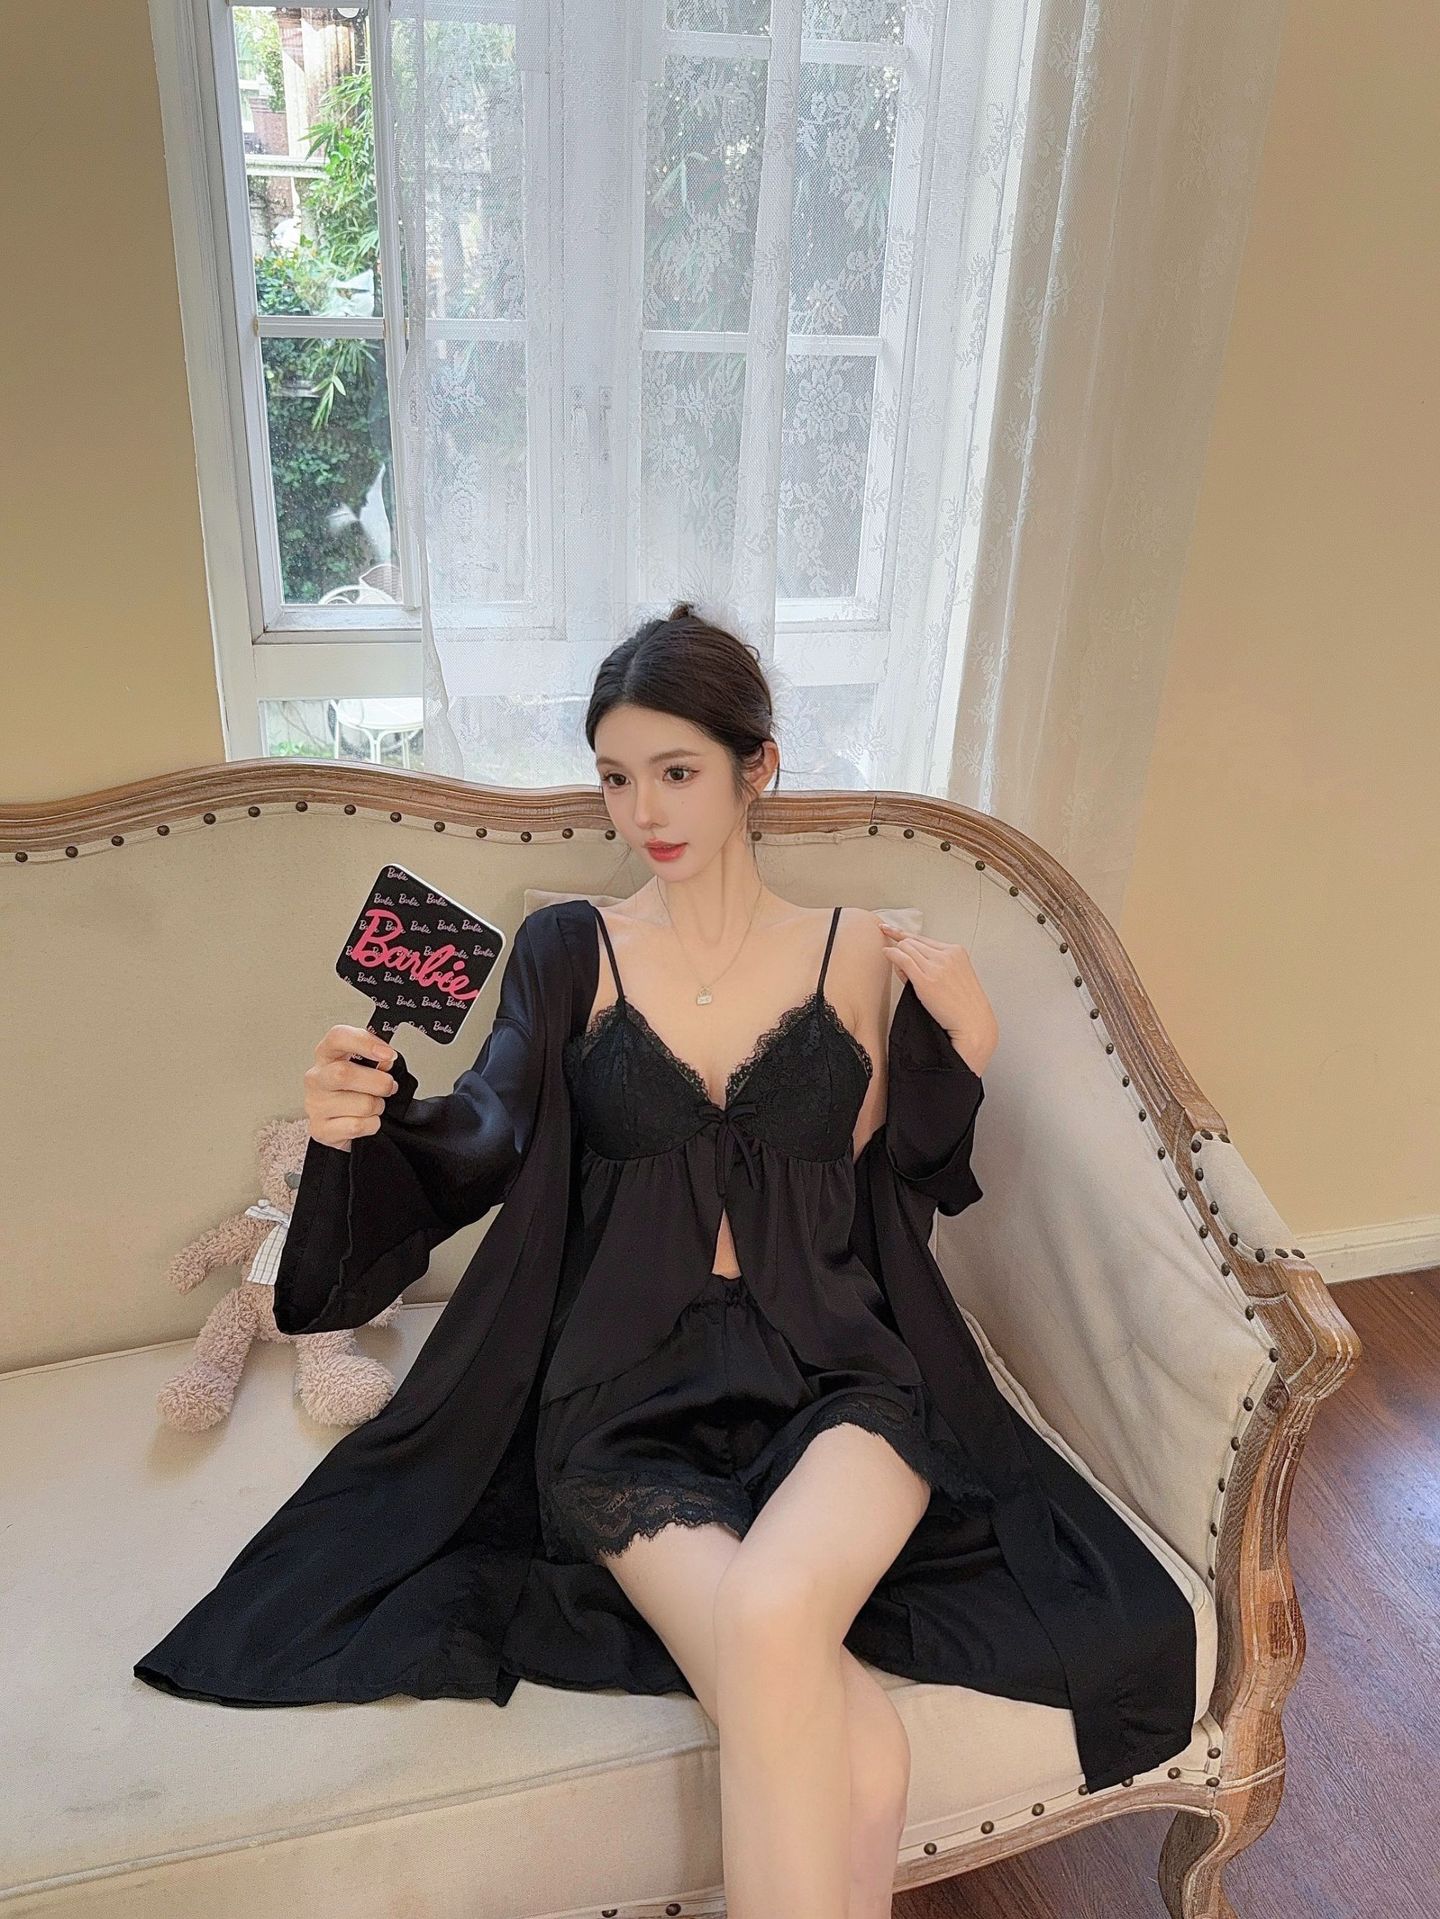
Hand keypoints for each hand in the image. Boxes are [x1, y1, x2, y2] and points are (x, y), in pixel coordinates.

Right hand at [304, 1024, 400, 1151]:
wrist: (336, 1122)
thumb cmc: (351, 1089)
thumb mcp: (363, 1066)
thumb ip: (376, 1058)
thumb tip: (387, 1058)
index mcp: (327, 1055)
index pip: (338, 1037)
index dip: (365, 1042)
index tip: (388, 1054)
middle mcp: (316, 1078)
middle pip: (344, 1073)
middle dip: (378, 1082)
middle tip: (388, 1087)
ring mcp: (315, 1104)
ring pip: (360, 1105)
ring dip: (377, 1106)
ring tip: (372, 1105)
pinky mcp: (320, 1129)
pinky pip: (357, 1126)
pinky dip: (371, 1124)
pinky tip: (364, 1120)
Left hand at [877, 921, 997, 1075]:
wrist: (973, 1023)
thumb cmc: (964, 1006)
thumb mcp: (954, 977)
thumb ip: (932, 966)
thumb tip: (904, 961)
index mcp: (956, 952)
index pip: (924, 939)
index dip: (904, 934)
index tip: (892, 929)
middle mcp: (947, 955)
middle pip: (913, 941)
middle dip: (900, 945)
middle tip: (888, 947)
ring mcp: (936, 966)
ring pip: (907, 947)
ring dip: (895, 950)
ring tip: (888, 955)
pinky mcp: (926, 979)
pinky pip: (903, 959)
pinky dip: (891, 954)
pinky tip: (886, 953)